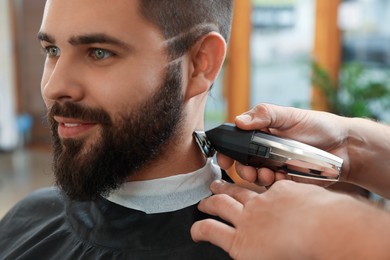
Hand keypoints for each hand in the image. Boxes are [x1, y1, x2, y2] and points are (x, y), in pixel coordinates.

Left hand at [191, 180, 389, 259]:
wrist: (324, 227)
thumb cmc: (331, 218)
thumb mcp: (316, 202)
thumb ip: (304, 201)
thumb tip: (308, 207)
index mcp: (280, 194)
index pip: (261, 188)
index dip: (251, 184)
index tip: (247, 180)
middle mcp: (261, 203)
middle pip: (237, 190)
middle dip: (224, 186)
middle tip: (215, 183)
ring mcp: (249, 219)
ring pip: (222, 205)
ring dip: (209, 203)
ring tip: (202, 203)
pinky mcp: (240, 241)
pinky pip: (213, 231)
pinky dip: (201, 230)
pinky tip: (194, 232)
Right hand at [217, 103, 349, 185]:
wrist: (345, 147)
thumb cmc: (318, 126)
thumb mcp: (290, 115)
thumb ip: (264, 115)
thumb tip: (239, 121)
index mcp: (262, 133)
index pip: (237, 142)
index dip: (226, 151)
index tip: (223, 159)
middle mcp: (265, 151)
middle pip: (242, 163)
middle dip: (241, 168)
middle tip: (248, 169)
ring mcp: (275, 166)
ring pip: (255, 176)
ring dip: (255, 177)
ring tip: (267, 173)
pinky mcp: (286, 180)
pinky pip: (272, 186)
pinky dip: (272, 184)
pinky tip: (281, 177)